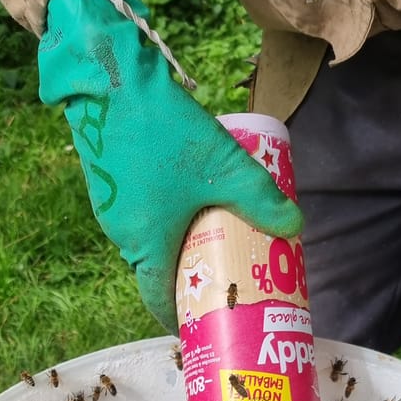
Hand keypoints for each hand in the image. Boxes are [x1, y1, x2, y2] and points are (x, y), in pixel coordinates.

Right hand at [38, 0, 301, 331]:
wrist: (107, 80)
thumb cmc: (163, 133)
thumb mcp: (222, 167)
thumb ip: (259, 199)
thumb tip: (294, 226)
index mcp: (146, 246)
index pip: (161, 301)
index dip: (183, 317)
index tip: (206, 321)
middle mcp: (122, 237)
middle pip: (159, 272)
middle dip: (192, 280)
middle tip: (224, 274)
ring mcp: (111, 210)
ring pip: (150, 242)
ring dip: (179, 247)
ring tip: (215, 238)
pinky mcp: (109, 184)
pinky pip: (140, 218)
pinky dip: (164, 222)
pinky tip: (189, 202)